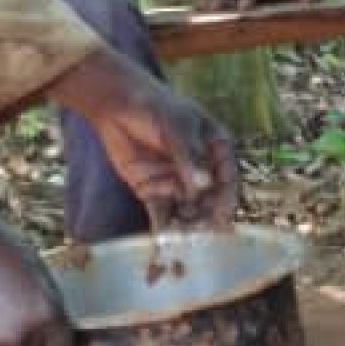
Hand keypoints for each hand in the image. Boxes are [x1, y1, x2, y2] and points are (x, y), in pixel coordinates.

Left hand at [47, 50, 238, 226]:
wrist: (117, 105)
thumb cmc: (155, 107)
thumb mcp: (176, 128)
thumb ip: (189, 156)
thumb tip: (204, 184)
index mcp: (216, 150)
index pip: (227, 178)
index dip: (227, 198)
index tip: (223, 216)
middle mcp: (200, 170)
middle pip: (209, 199)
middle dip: (206, 217)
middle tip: (201, 233)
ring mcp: (177, 182)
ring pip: (187, 209)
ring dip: (187, 225)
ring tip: (183, 239)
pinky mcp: (153, 192)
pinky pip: (162, 212)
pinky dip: (163, 227)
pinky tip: (164, 240)